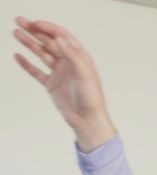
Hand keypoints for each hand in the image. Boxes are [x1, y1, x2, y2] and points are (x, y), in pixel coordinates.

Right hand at [12, 16, 115, 150]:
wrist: (87, 120)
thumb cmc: (91, 98)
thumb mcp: (84, 74)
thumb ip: (72, 55)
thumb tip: (60, 38)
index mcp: (79, 58)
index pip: (62, 37)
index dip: (48, 28)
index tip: (34, 23)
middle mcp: (69, 63)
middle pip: (49, 42)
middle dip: (35, 31)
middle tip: (20, 22)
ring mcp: (59, 73)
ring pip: (41, 54)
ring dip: (29, 44)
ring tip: (16, 33)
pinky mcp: (51, 85)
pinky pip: (36, 71)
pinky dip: (27, 64)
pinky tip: (18, 56)